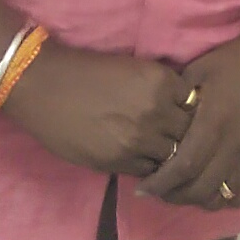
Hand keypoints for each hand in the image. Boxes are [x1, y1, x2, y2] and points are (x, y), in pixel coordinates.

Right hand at [1, 43, 190, 176]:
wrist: (43, 85)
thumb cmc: (86, 72)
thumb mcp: (134, 70)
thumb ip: (160, 90)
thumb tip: (183, 108)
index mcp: (161, 81)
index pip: (196, 105)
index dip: (190, 112)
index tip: (181, 114)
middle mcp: (155, 111)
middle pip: (188, 133)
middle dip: (183, 136)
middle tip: (171, 136)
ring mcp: (138, 139)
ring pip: (172, 156)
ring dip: (166, 155)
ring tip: (156, 150)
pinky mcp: (118, 160)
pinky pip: (148, 170)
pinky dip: (148, 167)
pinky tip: (139, 158)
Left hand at [145, 9, 239, 211]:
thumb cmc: (238, 60)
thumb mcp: (200, 70)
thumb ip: (178, 99)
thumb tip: (159, 122)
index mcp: (214, 123)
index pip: (182, 168)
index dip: (160, 183)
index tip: (143, 188)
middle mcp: (235, 147)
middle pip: (199, 190)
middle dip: (173, 196)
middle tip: (159, 190)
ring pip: (220, 198)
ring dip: (197, 200)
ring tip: (184, 190)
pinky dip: (223, 198)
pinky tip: (212, 189)